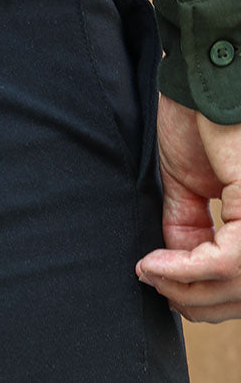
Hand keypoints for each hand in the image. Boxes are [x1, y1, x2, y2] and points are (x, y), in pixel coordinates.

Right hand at [135, 93, 240, 320]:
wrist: (199, 83)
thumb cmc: (199, 123)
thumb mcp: (187, 190)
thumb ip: (186, 231)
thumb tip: (170, 272)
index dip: (201, 295)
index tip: (158, 284)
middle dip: (192, 299)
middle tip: (153, 285)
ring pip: (236, 281)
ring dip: (184, 287)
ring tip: (151, 272)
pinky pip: (227, 259)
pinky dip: (184, 268)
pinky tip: (154, 263)